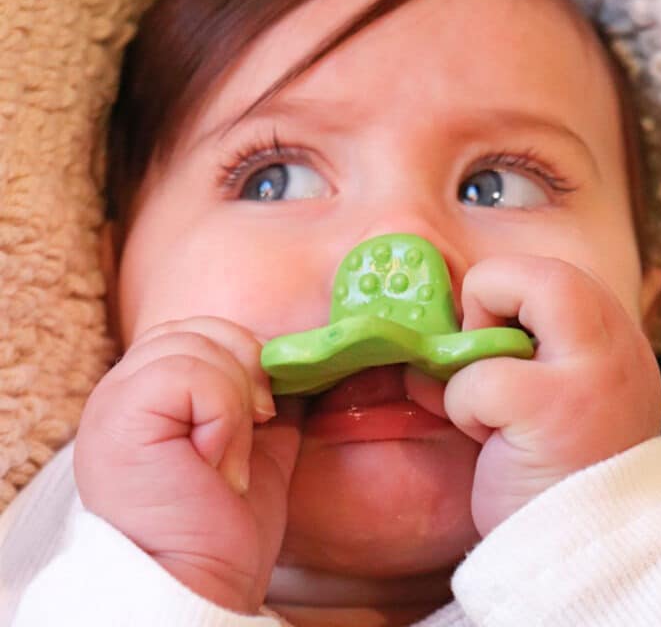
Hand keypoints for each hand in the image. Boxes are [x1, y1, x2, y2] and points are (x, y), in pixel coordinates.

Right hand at [74, 316, 303, 612]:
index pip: (201, 329)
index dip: (246, 356)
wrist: (199, 582)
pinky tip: (214, 462)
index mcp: (150, 389)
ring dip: (236, 403)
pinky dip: (221, 415)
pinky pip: (188, 373)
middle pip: (201, 327)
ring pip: (198, 345)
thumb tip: (295, 360)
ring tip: (228, 458)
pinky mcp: (119, 416)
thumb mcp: (254, 442)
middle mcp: (123, 386)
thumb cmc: (222, 524)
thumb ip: (263, 398)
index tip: (267, 411)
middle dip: (248, 371)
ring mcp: (114, 399)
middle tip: (259, 426)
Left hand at [443, 256, 660, 535]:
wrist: (583, 552)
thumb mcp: (548, 393)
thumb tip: (433, 331)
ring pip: (503, 294)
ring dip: (472, 360)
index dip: (504, 295)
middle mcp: (612, 342)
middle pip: (533, 270)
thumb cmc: (551, 468)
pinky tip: (492, 443)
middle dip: (487, 298)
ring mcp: (590, 371)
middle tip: (486, 359)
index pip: (547, 274)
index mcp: (611, 336)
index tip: (494, 344)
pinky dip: (464, 407)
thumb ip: (511, 350)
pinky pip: (477, 378)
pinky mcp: (555, 407)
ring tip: (495, 414)